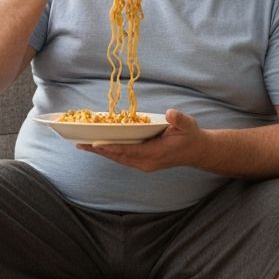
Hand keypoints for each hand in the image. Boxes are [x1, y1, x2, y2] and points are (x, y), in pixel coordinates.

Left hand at [76, 109, 207, 171]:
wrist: (197, 150)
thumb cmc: (191, 136)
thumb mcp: (188, 125)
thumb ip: (179, 120)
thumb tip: (170, 114)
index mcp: (155, 154)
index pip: (128, 151)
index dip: (111, 148)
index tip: (95, 144)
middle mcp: (146, 163)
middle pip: (118, 157)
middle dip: (99, 150)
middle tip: (81, 144)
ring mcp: (144, 164)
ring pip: (119, 159)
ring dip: (102, 152)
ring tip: (84, 146)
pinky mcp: (143, 162)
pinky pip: (123, 158)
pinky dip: (110, 152)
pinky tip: (99, 146)